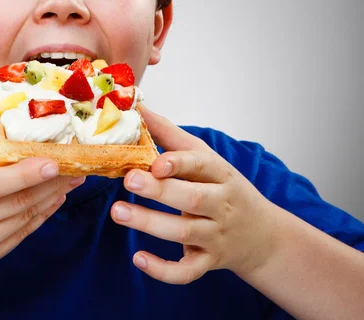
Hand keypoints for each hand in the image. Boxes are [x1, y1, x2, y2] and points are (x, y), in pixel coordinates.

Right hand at [0, 91, 83, 292]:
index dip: (26, 174)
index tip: (55, 161)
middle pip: (16, 202)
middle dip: (52, 183)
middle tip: (77, 164)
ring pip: (23, 219)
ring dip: (52, 199)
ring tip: (73, 178)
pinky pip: (20, 235)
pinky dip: (40, 216)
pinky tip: (54, 200)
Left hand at [110, 104, 278, 284]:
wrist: (261, 235)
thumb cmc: (222, 187)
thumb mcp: (203, 157)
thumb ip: (170, 135)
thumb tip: (138, 108)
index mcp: (220, 174)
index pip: (202, 165)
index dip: (179, 162)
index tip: (155, 160)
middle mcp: (221, 205)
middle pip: (192, 198)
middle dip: (160, 190)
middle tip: (129, 178)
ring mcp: (216, 235)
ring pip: (184, 231)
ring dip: (150, 223)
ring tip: (118, 212)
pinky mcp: (208, 261)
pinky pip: (187, 270)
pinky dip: (164, 269)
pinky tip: (138, 259)